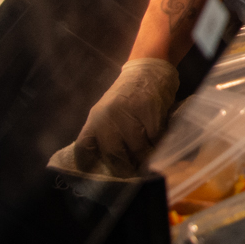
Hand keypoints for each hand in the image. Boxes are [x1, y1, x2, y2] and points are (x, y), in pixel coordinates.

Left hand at [47, 58, 178, 178]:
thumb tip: (108, 163)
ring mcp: (129, 116)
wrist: (149, 68)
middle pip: (114, 157)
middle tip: (133, 175)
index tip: (97, 176)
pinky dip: (159, 145)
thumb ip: (105, 133)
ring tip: (150, 163)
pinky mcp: (150, 113)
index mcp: (95, 119)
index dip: (87, 165)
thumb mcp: (109, 110)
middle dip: (125, 169)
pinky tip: (160, 144)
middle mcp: (108, 119)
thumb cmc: (129, 93)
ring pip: (138, 151)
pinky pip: (155, 140)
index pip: (84, 148)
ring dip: (146, 159)